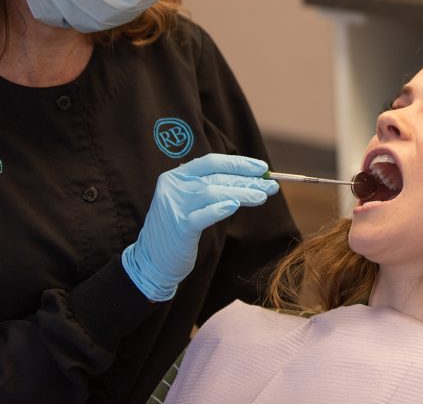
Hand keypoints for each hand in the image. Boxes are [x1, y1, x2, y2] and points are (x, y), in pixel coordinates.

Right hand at [122, 153, 278, 300]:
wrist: (152, 260)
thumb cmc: (178, 229)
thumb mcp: (190, 202)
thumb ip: (211, 188)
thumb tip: (250, 179)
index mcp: (176, 176)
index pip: (211, 162)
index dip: (238, 163)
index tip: (262, 168)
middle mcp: (173, 186)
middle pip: (216, 177)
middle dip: (246, 179)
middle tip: (271, 185)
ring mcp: (174, 206)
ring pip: (212, 192)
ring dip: (241, 192)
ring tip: (262, 196)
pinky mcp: (178, 227)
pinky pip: (202, 215)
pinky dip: (219, 209)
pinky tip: (235, 206)